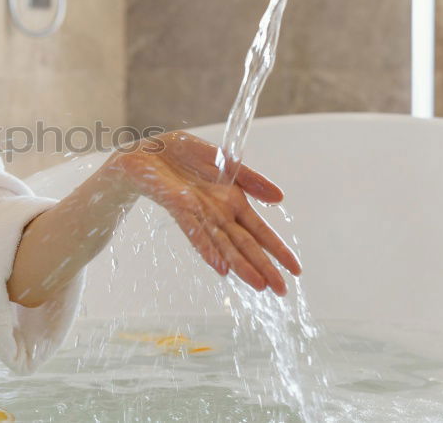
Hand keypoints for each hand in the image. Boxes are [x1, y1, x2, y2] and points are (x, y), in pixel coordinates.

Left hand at [107, 130, 301, 295]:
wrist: (146, 151)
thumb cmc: (183, 156)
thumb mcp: (225, 160)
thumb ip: (250, 178)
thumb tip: (280, 197)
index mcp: (233, 201)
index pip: (260, 231)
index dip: (277, 249)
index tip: (296, 270)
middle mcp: (218, 213)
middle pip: (245, 244)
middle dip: (264, 267)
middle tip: (282, 291)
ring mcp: (199, 214)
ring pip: (223, 244)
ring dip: (240, 265)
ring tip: (258, 285)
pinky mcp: (179, 208)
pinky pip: (195, 231)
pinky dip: (207, 248)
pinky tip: (220, 267)